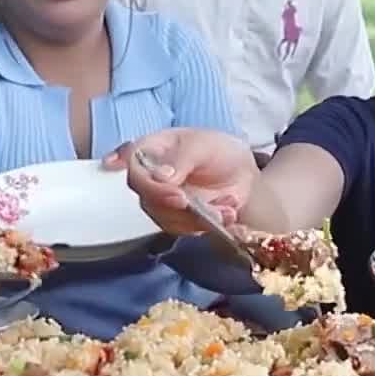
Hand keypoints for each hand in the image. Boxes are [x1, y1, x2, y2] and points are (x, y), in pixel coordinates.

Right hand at [104, 128, 258, 235]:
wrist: (241, 170)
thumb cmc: (217, 149)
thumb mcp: (202, 145)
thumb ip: (181, 159)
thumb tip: (160, 176)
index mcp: (150, 151)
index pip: (132, 165)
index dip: (142, 180)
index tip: (166, 189)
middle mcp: (151, 179)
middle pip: (148, 198)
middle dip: (172, 205)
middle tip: (190, 202)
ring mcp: (164, 202)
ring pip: (168, 219)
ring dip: (197, 217)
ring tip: (225, 207)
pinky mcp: (180, 220)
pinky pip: (187, 230)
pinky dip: (209, 224)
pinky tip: (227, 211)